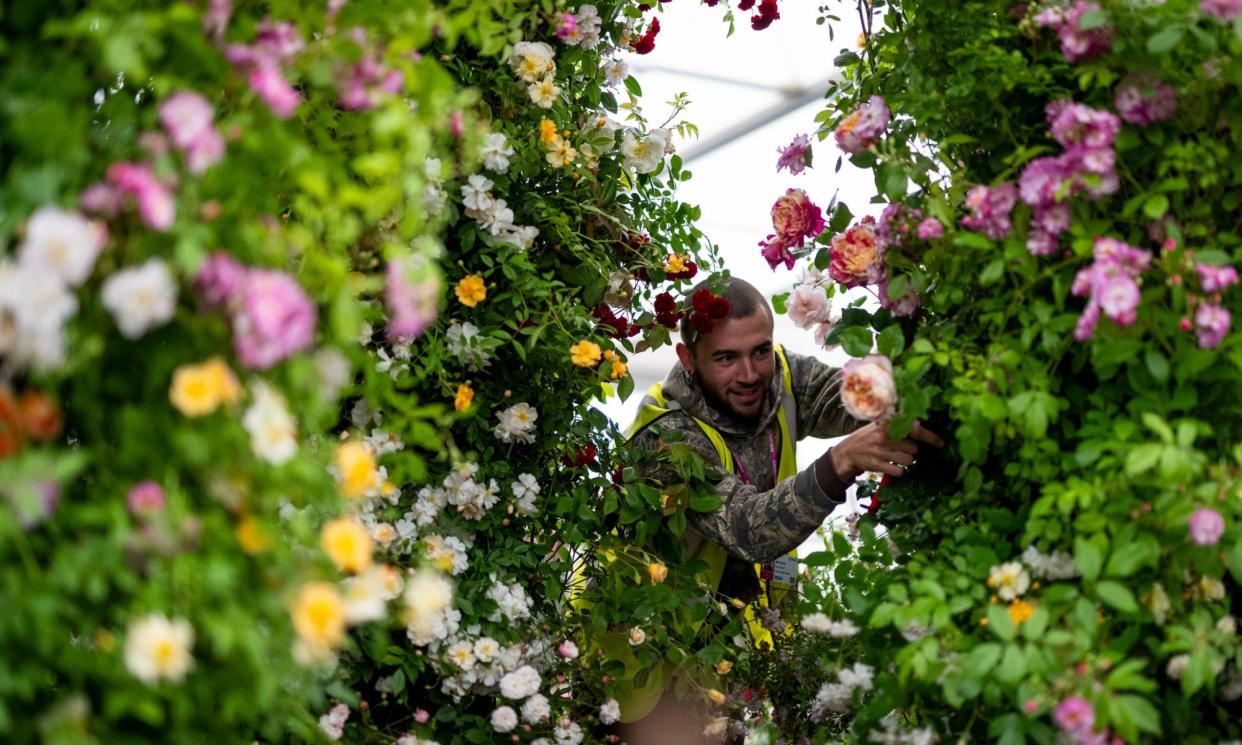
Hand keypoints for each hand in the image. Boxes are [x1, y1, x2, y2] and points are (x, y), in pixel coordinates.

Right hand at [828, 420, 944, 479]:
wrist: (847, 451)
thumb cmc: (868, 437)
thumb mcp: (881, 426)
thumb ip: (899, 426)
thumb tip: (921, 428)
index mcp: (888, 423)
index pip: (914, 429)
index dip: (930, 437)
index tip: (941, 443)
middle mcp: (885, 435)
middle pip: (914, 449)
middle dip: (911, 451)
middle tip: (900, 449)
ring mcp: (880, 450)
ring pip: (909, 460)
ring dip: (905, 461)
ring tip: (894, 457)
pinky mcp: (877, 464)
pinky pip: (899, 471)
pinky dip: (898, 470)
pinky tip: (890, 465)